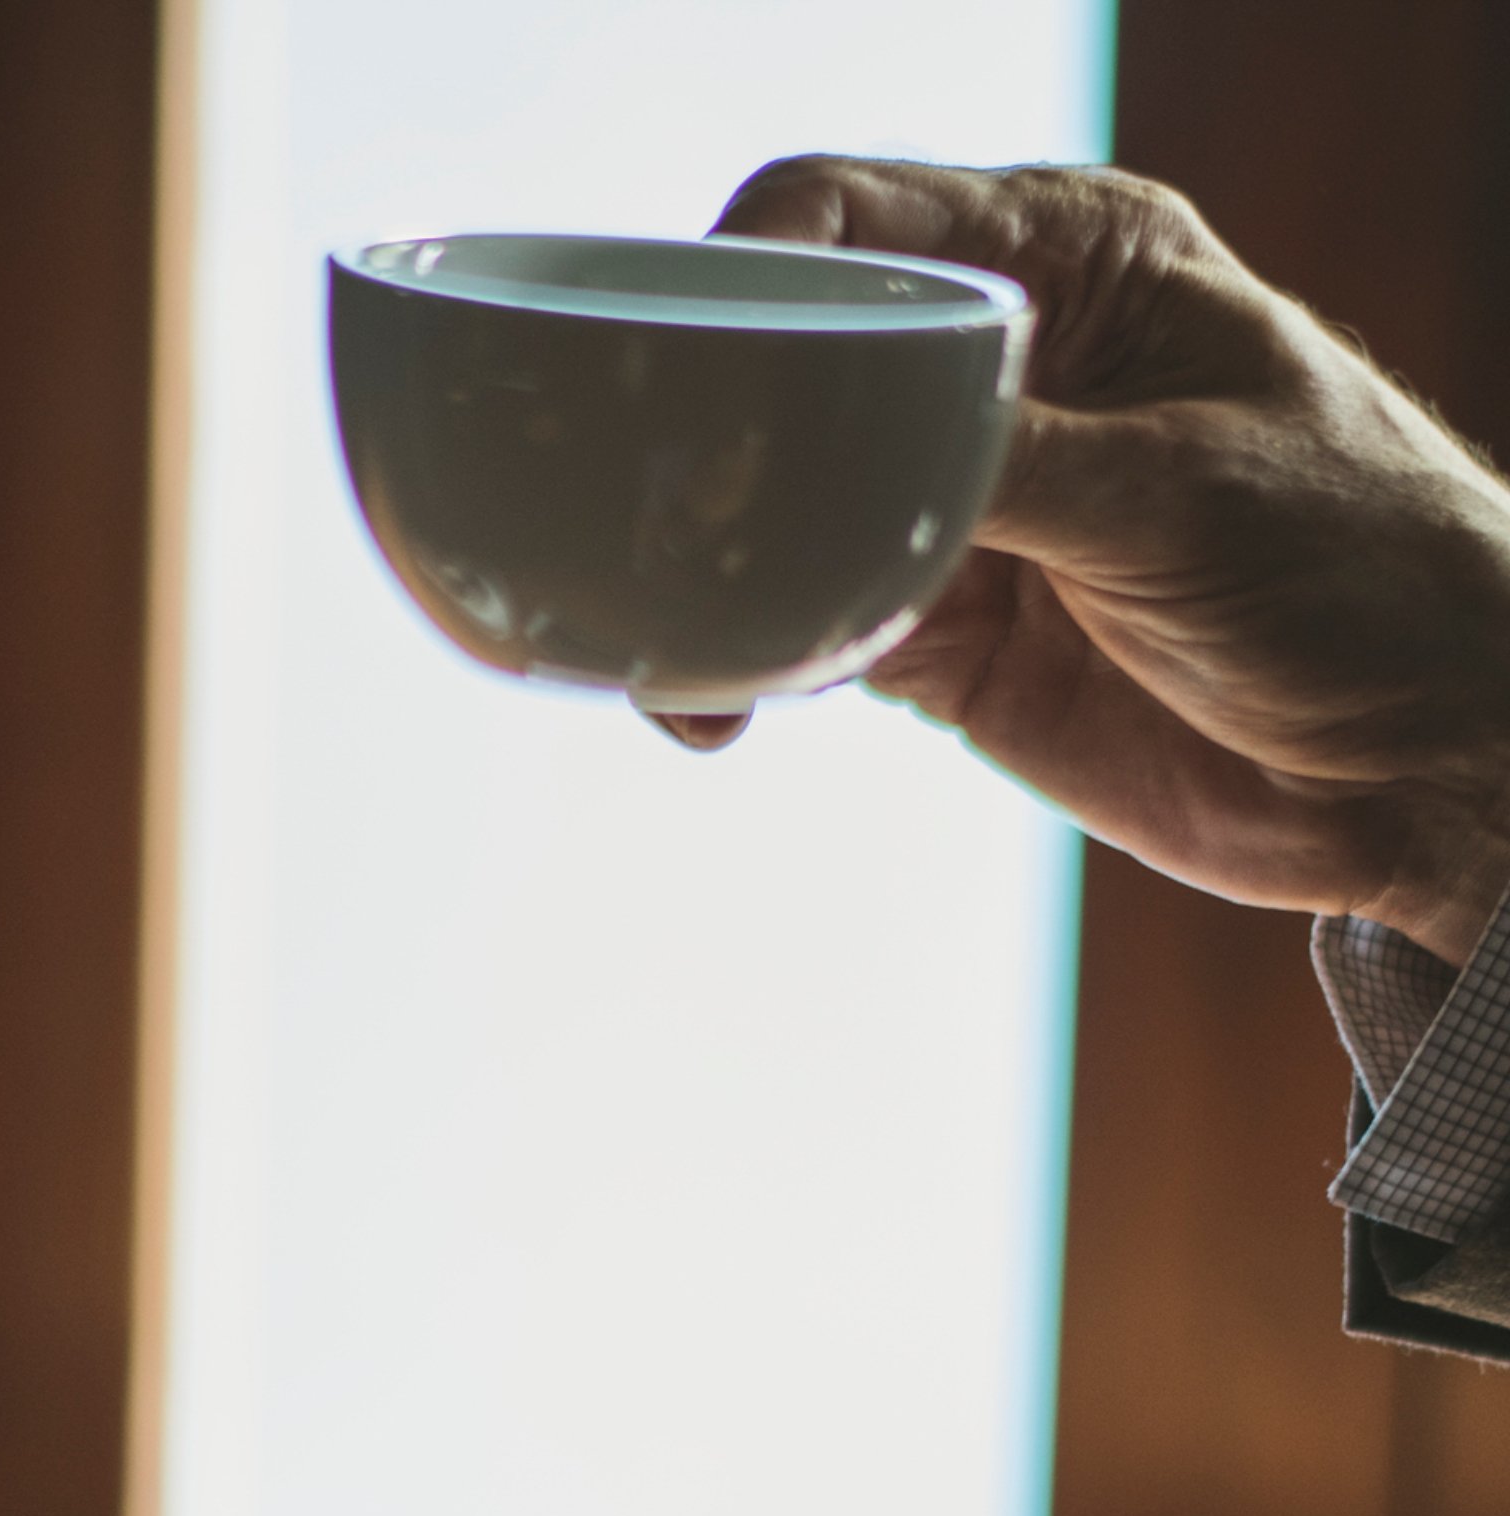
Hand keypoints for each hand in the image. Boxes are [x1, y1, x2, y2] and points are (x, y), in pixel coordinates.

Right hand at [668, 158, 1509, 967]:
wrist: (1416, 761)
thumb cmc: (1357, 569)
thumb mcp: (1174, 489)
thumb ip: (1000, 461)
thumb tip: (828, 455)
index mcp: (1070, 266)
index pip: (854, 215)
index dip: (745, 267)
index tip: (681, 365)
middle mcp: (994, 373)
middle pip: (785, 367)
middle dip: (696, 442)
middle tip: (637, 527)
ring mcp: (954, 512)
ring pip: (770, 516)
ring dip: (703, 578)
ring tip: (671, 656)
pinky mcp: (934, 639)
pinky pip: (798, 632)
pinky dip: (740, 672)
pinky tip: (715, 714)